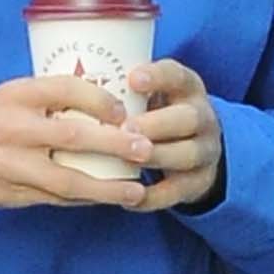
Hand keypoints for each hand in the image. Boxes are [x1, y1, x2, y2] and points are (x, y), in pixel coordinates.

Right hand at [0, 72, 158, 209]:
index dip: (99, 99)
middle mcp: (15, 129)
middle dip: (115, 144)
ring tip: (136, 191)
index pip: (66, 89)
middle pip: (74, 136)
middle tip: (146, 148)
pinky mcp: (13, 193)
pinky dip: (85, 200)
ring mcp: (13, 165)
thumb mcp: (11, 95)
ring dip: (107, 187)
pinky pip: (56, 199)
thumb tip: (107, 100)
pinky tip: (108, 199)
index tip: (123, 111)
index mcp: (16, 96)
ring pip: (68, 179)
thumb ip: (50, 97)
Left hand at [116, 57, 225, 214]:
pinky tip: (128, 197)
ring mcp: (205, 150)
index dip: (157, 77)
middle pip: (188, 118)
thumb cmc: (155, 114)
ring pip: (187, 154)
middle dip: (156, 124)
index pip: (178, 75)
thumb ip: (123, 91)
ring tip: (125, 160)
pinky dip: (153, 196)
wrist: (194, 147)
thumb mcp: (149, 95)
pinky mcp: (199, 182)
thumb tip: (69, 88)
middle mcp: (202, 117)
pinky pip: (178, 191)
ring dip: (156, 157)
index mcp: (187, 88)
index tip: (132, 79)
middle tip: (125, 129)